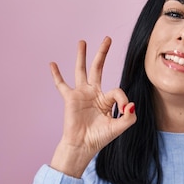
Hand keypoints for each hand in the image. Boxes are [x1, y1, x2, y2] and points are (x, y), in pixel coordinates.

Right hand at [49, 37, 136, 176]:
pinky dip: (56, 75)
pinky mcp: (70, 98)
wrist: (83, 145)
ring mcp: (81, 94)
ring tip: (82, 41)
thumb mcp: (119, 127)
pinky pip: (61, 84)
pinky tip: (52, 64)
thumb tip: (131, 104)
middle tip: (107, 38)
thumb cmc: (100, 138)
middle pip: (98, 68)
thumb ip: (129, 117)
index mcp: (106, 100)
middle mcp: (94, 93)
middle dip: (102, 53)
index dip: (122, 99)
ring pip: (81, 70)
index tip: (123, 109)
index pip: (116, 90)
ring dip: (81, 56)